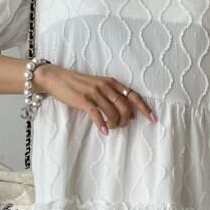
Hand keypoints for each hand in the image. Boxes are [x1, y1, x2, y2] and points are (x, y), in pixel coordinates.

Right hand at [33, 64, 156, 132]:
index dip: (145, 108)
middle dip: (126, 121)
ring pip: (113, 113)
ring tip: (108, 128)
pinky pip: (98, 115)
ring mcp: (95, 92)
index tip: (153, 119)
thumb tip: (131, 114)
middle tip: (119, 126)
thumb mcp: (99, 86)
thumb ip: (114, 97)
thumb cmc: (79, 85)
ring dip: (113, 125)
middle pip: (126, 108)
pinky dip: (102, 125)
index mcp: (112, 82)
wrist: (56, 78)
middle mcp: (106, 86)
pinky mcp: (84, 100)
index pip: (134, 96)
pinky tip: (103, 131)